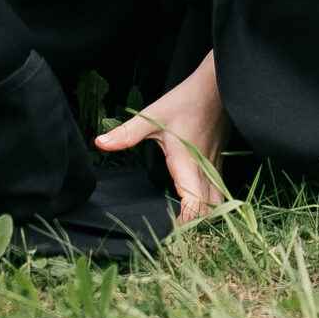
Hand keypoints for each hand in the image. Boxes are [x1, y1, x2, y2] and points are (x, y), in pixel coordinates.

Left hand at [95, 50, 230, 223]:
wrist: (217, 84)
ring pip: (218, 205)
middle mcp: (205, 172)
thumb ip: (127, 133)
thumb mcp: (153, 116)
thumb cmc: (186, 99)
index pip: (195, 208)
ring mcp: (215, 168)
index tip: (163, 231)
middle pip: (210, 215)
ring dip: (204, 217)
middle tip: (169, 232)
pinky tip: (191, 202)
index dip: (182, 226)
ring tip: (181, 222)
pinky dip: (208, 204)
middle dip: (194, 229)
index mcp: (189, 166)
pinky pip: (218, 192)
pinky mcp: (217, 163)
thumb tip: (100, 143)